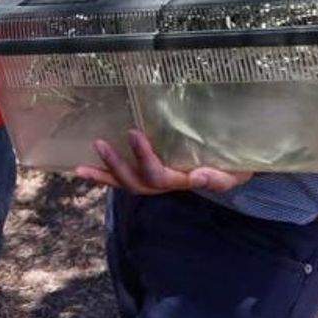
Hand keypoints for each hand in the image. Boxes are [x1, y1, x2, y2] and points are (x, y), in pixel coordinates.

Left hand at [75, 130, 252, 194]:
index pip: (158, 175)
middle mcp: (165, 183)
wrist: (237, 164)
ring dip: (104, 176)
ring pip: (127, 184)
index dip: (143, 157)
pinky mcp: (150, 172)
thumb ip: (220, 178)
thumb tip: (200, 176)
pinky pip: (125, 178)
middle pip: (136, 183)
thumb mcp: (236, 173)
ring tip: (80, 168)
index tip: (133, 132)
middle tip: (100, 143)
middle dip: (116, 166)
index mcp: (182, 180)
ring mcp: (156, 180)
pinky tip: (88, 168)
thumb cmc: (236, 165)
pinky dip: (106, 175)